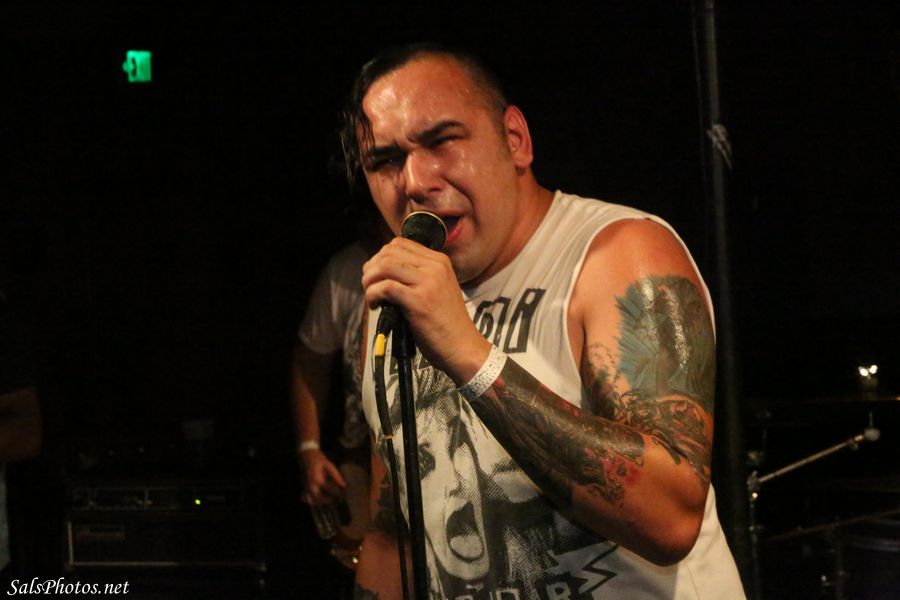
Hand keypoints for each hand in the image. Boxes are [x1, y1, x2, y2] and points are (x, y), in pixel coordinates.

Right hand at [299, 449, 346, 505]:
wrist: (306, 455)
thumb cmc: (318, 459)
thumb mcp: (329, 465)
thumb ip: (336, 476)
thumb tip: (343, 485)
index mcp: (318, 480)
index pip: (330, 491)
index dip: (338, 494)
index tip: (343, 495)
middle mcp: (311, 486)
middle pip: (320, 499)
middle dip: (329, 500)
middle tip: (336, 498)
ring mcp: (306, 487)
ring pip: (312, 500)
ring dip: (320, 502)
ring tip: (328, 499)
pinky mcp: (303, 487)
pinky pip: (306, 498)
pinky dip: (311, 501)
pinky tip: (318, 499)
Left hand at [361, 237, 490, 382]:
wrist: (462, 346)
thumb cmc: (446, 323)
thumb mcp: (437, 289)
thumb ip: (417, 276)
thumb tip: (384, 271)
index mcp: (440, 261)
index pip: (400, 244)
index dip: (381, 257)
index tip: (377, 275)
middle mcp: (435, 266)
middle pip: (389, 252)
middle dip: (372, 268)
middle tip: (370, 286)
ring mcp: (428, 282)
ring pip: (384, 266)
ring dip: (370, 280)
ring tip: (371, 296)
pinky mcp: (419, 300)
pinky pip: (385, 287)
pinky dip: (373, 295)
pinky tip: (375, 306)